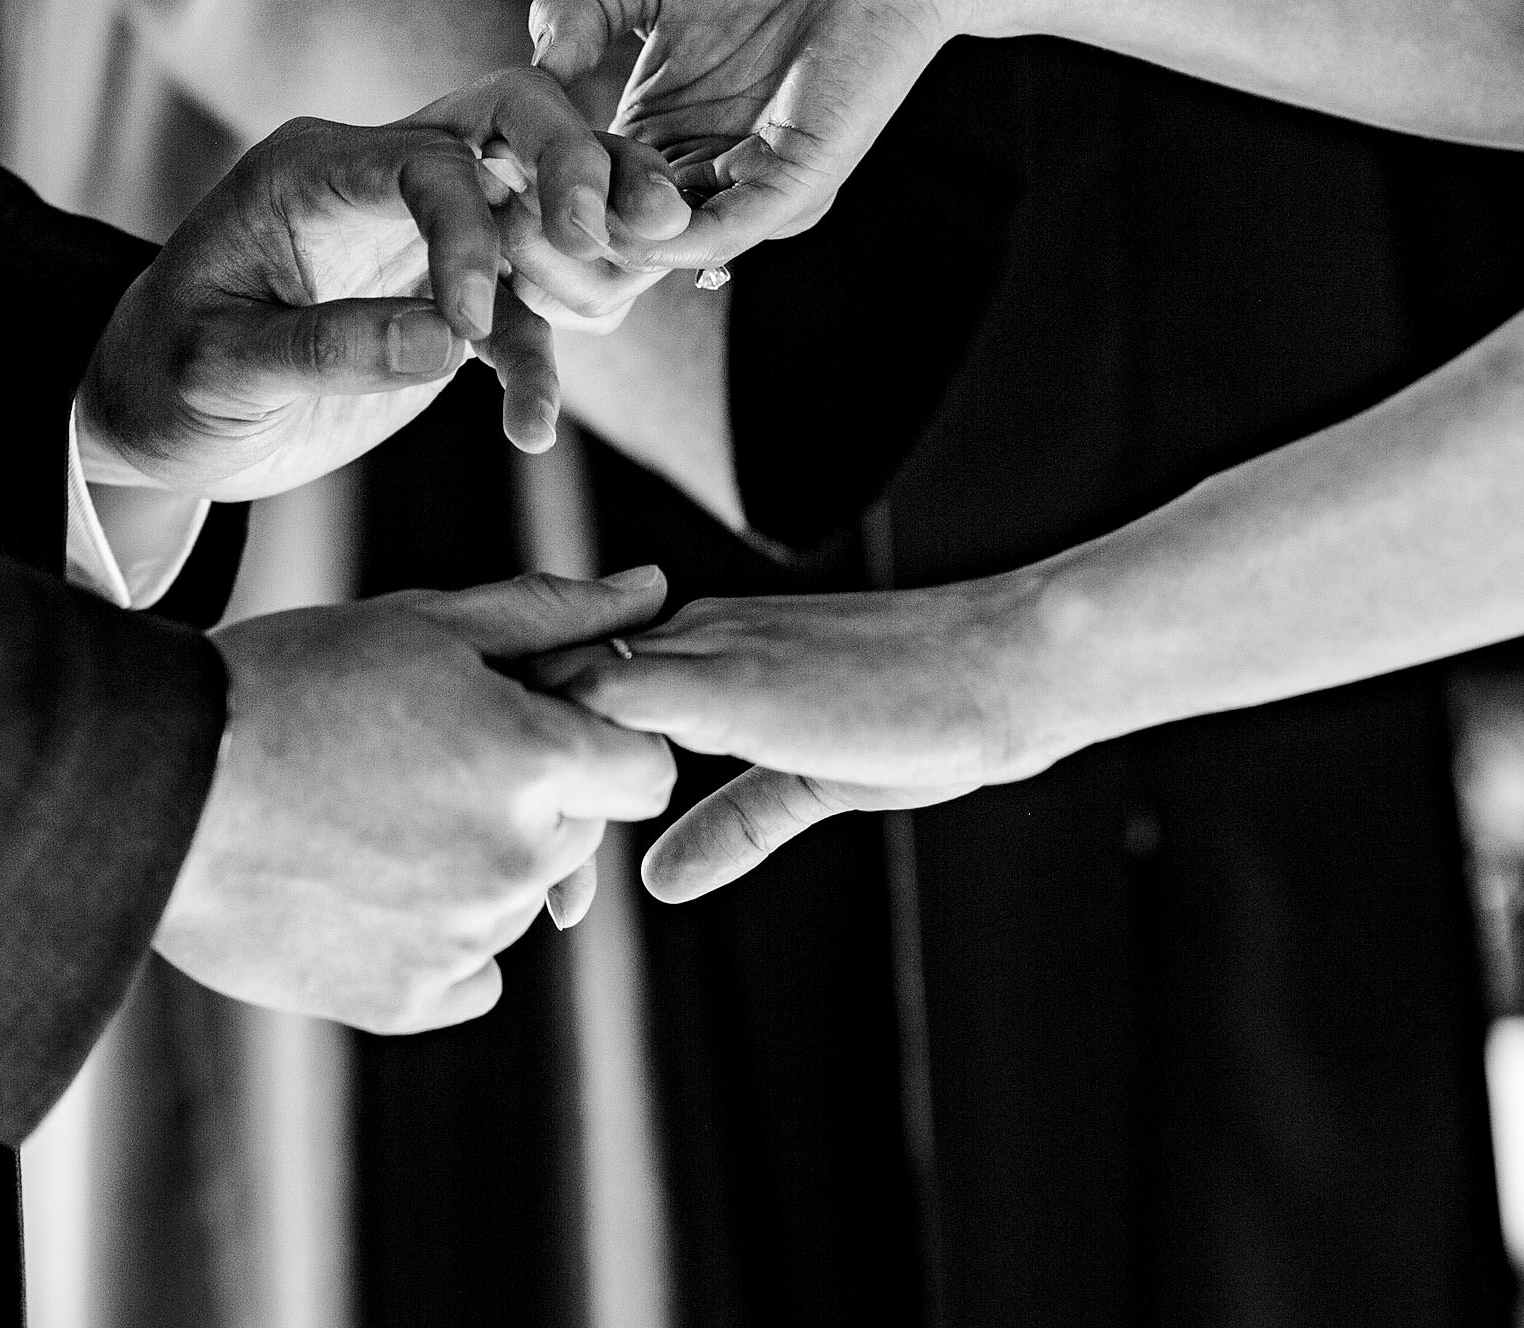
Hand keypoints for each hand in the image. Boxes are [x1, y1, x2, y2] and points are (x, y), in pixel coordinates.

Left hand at [79, 69, 684, 498]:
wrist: (153, 423)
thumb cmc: (163, 382)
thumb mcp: (217, 372)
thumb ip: (326, 348)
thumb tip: (447, 339)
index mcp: (313, 170)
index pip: (427, 158)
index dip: (469, 230)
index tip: (468, 323)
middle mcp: (379, 179)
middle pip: (511, 123)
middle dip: (583, 168)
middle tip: (635, 231)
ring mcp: (423, 234)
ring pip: (543, 207)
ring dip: (598, 251)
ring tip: (615, 310)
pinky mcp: (448, 299)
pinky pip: (525, 314)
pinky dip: (543, 365)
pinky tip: (531, 433)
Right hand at [157, 568, 678, 1030]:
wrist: (155, 782)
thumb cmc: (291, 681)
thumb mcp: (425, 622)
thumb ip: (554, 614)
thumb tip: (652, 590)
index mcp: (535, 762)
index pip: (644, 772)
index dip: (598, 743)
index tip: (532, 728)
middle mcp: (515, 861)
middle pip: (578, 834)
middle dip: (531, 797)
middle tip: (423, 760)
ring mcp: (462, 939)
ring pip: (518, 901)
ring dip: (477, 864)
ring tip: (372, 816)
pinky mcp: (405, 1001)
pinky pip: (468, 976)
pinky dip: (434, 941)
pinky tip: (367, 887)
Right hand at [528, 0, 991, 272]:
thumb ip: (582, 4)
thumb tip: (530, 62)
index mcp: (660, 120)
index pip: (582, 181)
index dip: (534, 186)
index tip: (483, 176)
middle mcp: (700, 161)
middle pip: (613, 226)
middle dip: (563, 231)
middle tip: (511, 217)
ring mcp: (749, 176)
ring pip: (665, 240)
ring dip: (612, 236)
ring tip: (564, 214)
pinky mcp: (800, 177)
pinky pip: (734, 229)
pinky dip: (682, 241)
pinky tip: (635, 224)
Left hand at [534, 578, 1054, 903]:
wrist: (1009, 662)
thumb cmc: (931, 713)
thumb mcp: (811, 781)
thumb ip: (732, 822)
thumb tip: (661, 880)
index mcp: (702, 647)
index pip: (577, 686)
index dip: (541, 764)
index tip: (546, 861)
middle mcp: (687, 632)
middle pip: (546, 686)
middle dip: (515, 780)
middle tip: (523, 892)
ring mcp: (701, 649)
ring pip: (557, 689)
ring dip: (533, 782)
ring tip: (549, 890)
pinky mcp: (726, 682)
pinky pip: (607, 701)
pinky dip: (571, 759)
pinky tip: (572, 837)